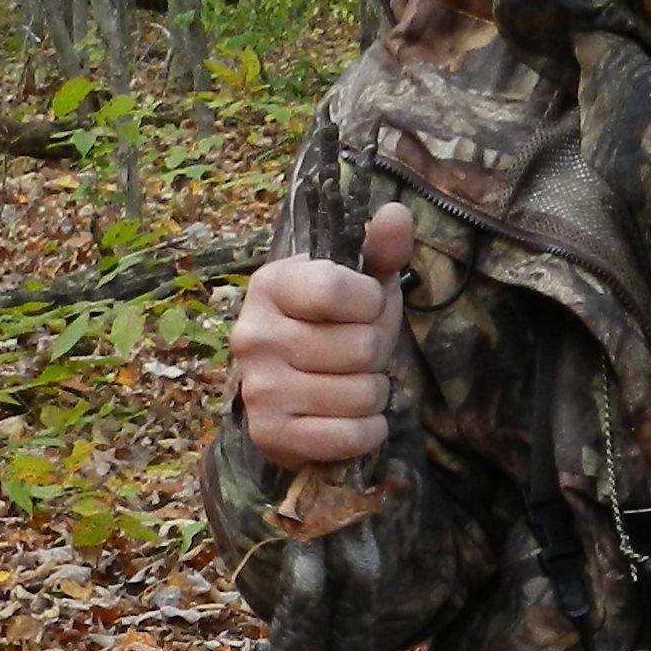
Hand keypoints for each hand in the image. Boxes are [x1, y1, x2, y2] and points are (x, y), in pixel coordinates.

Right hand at [229, 202, 412, 469]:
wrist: (291, 392)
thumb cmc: (332, 328)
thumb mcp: (359, 285)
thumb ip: (380, 251)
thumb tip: (398, 213)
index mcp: (270, 285)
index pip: (339, 289)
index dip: (371, 303)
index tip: (362, 308)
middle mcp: (253, 335)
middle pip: (360, 347)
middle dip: (376, 353)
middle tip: (357, 355)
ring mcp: (259, 388)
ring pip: (361, 394)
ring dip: (373, 394)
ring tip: (352, 385)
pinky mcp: (270, 434)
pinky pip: (350, 436)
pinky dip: (368, 431)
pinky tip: (353, 419)